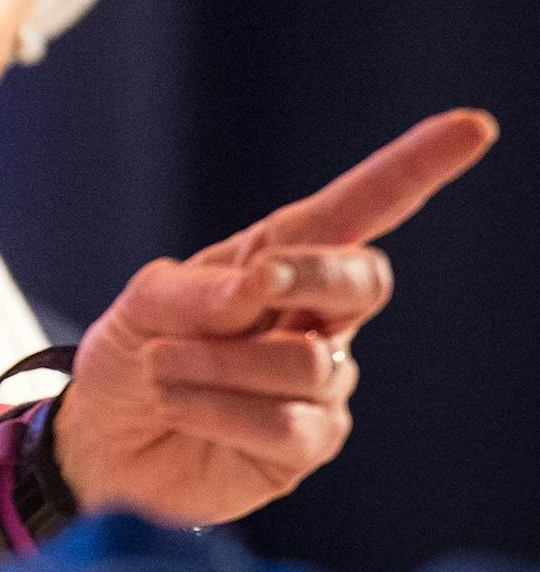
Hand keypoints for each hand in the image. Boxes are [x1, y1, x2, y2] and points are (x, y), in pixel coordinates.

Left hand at [54, 108, 496, 525]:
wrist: (99, 440)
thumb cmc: (130, 356)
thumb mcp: (145, 305)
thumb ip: (197, 292)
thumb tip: (259, 286)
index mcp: (277, 261)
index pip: (355, 211)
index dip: (414, 170)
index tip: (473, 127)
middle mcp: (314, 318)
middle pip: (363, 280)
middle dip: (310, 276)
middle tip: (252, 282)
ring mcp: (320, 383)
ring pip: (305, 362)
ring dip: (215, 361)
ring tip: (161, 367)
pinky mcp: (308, 444)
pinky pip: (284, 423)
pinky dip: (215, 409)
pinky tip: (177, 407)